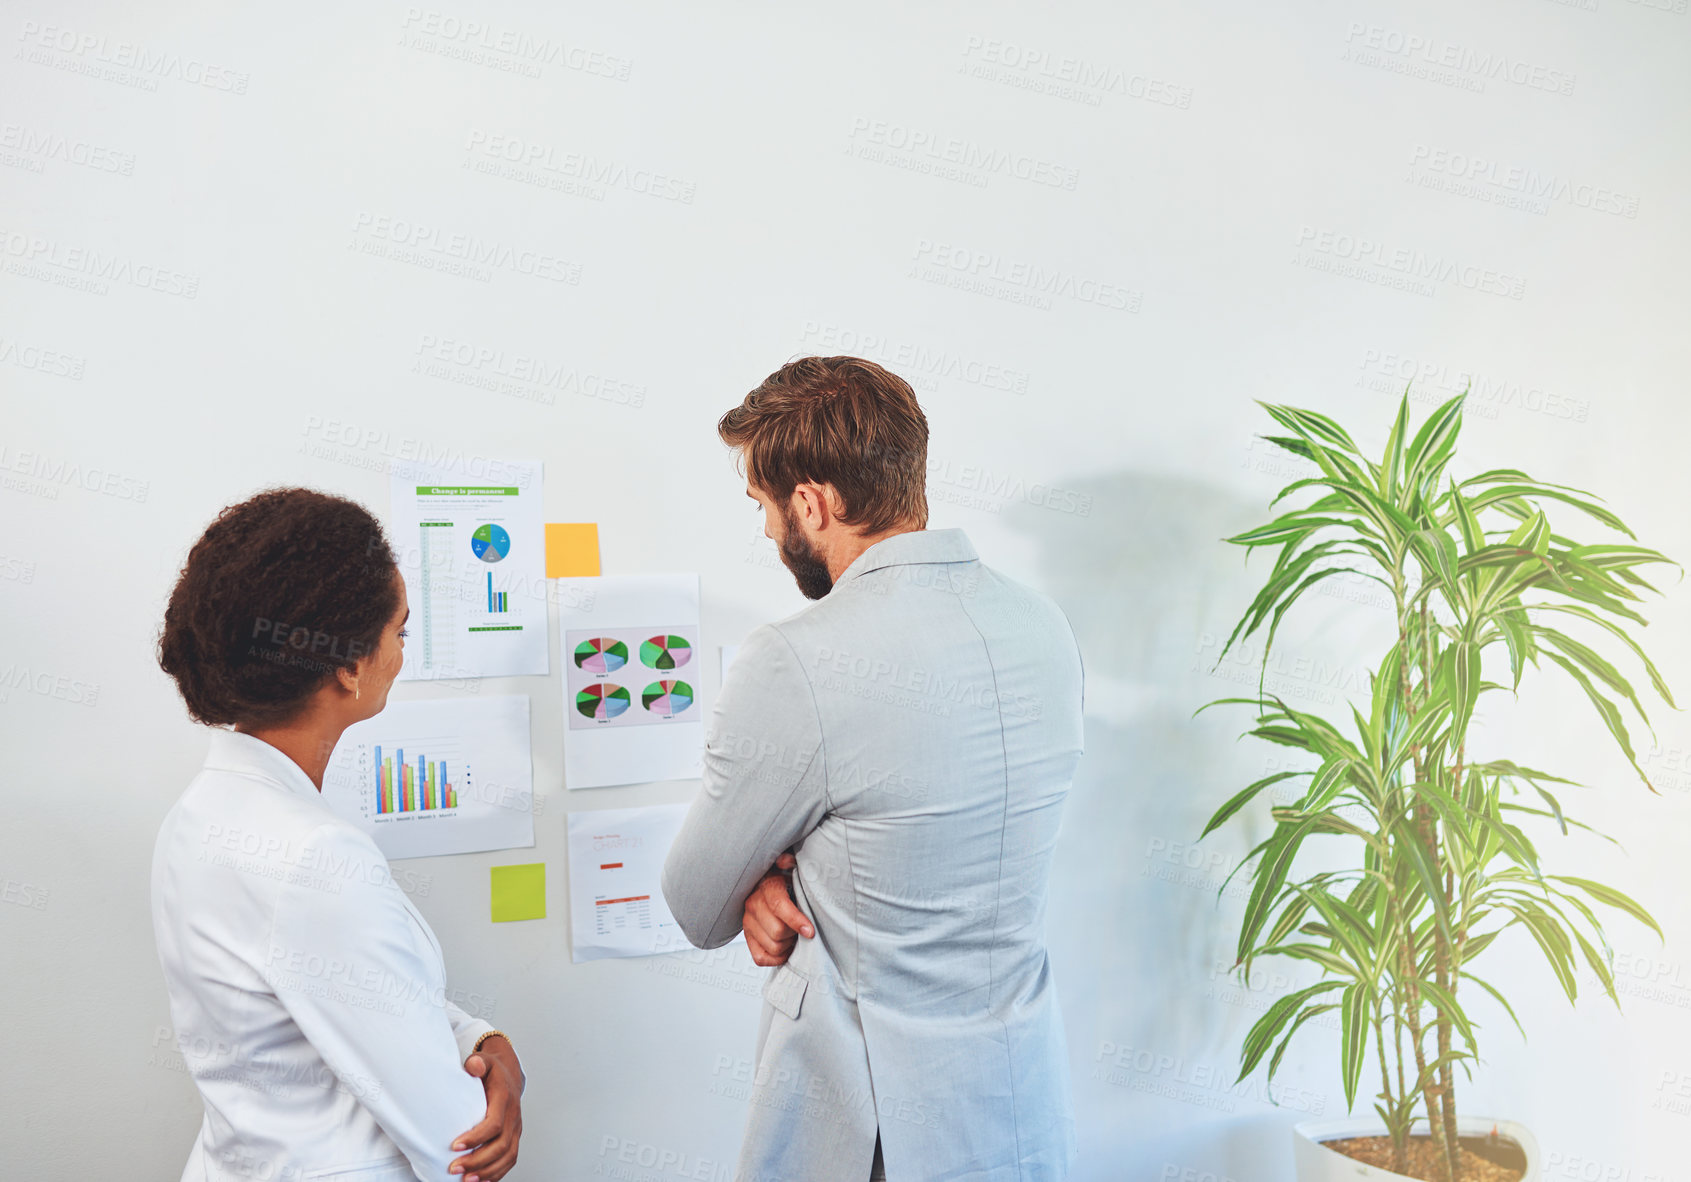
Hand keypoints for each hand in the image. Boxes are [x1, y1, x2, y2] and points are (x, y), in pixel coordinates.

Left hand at [450, 1036, 523, 1180]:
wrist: (509, 1074)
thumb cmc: (492, 1071)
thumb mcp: (484, 1061)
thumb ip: (477, 1063)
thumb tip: (473, 1065)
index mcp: (505, 1099)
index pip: (494, 1124)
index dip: (476, 1138)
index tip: (454, 1147)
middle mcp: (514, 1116)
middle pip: (501, 1145)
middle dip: (477, 1161)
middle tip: (454, 1169)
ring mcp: (516, 1128)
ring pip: (507, 1156)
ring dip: (487, 1171)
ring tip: (466, 1180)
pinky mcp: (514, 1137)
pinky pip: (510, 1159)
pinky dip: (497, 1173)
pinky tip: (480, 1181)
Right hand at [743, 853, 813, 966]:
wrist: (770, 887)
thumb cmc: (789, 880)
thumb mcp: (792, 868)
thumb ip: (789, 862)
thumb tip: (786, 860)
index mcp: (766, 886)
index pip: (778, 906)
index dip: (795, 920)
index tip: (810, 931)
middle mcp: (753, 904)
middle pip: (777, 931)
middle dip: (794, 933)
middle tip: (803, 928)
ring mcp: (748, 922)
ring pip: (772, 946)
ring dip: (787, 944)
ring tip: (794, 934)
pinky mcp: (747, 937)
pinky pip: (760, 958)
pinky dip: (777, 957)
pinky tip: (785, 946)